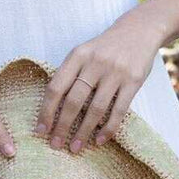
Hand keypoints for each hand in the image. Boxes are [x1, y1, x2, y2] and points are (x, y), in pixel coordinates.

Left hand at [33, 22, 157, 152]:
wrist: (139, 31)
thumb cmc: (104, 48)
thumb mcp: (83, 53)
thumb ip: (70, 75)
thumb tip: (52, 110)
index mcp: (77, 55)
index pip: (56, 87)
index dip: (46, 111)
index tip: (40, 131)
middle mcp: (95, 63)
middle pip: (74, 101)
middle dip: (63, 126)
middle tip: (56, 145)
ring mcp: (115, 72)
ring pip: (96, 108)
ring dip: (84, 131)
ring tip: (75, 147)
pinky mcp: (133, 81)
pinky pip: (119, 110)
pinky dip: (108, 128)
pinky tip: (100, 140)